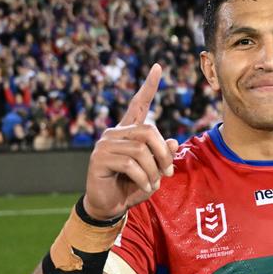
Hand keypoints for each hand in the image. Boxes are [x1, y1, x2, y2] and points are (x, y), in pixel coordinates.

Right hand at [83, 63, 177, 219]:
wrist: (110, 205)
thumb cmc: (132, 186)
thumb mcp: (154, 171)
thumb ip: (163, 155)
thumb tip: (172, 141)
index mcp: (128, 132)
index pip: (138, 105)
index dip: (148, 87)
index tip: (158, 68)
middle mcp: (115, 133)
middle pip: (149, 131)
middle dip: (163, 153)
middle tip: (168, 172)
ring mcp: (105, 144)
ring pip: (141, 150)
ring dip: (153, 170)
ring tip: (153, 182)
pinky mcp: (99, 158)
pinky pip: (131, 164)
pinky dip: (144, 178)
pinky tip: (144, 186)